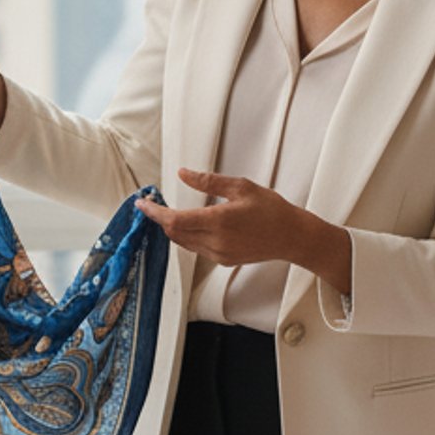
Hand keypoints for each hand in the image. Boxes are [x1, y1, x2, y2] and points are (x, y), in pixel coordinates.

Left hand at [133, 167, 313, 267]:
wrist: (292, 237)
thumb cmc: (271, 209)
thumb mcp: (241, 186)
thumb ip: (208, 181)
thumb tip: (183, 174)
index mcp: (218, 221)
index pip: (175, 220)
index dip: (155, 212)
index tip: (142, 203)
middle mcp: (216, 242)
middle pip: (174, 232)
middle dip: (160, 219)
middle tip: (151, 204)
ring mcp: (218, 254)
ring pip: (183, 242)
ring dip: (172, 228)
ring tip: (166, 212)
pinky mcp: (223, 261)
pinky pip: (196, 248)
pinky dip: (186, 236)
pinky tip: (189, 224)